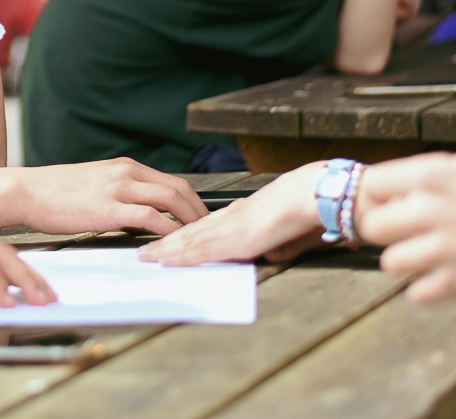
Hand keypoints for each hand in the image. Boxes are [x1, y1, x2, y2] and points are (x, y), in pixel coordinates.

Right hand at [0, 158, 208, 235]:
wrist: (26, 191)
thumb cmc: (54, 194)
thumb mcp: (94, 186)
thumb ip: (119, 197)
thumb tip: (139, 220)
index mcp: (124, 167)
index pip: (171, 182)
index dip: (192, 202)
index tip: (202, 219)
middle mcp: (126, 173)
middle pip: (178, 188)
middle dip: (200, 211)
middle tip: (211, 232)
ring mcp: (118, 188)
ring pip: (170, 200)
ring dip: (190, 221)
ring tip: (200, 240)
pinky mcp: (109, 208)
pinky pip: (150, 219)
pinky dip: (168, 231)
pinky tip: (175, 245)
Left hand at [137, 161, 326, 265]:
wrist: (312, 194)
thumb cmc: (307, 208)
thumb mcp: (292, 232)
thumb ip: (279, 245)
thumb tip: (272, 254)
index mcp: (241, 214)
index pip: (205, 225)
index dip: (183, 233)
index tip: (166, 239)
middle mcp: (230, 219)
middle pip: (189, 232)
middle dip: (165, 242)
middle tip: (144, 250)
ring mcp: (230, 229)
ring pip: (189, 240)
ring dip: (165, 250)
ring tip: (144, 257)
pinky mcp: (235, 239)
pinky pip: (202, 250)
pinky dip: (181, 256)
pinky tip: (165, 261)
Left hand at [358, 143, 455, 302]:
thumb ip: (451, 168)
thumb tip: (428, 178)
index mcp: (434, 175)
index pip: (371, 184)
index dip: (380, 196)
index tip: (392, 204)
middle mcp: (426, 210)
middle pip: (372, 226)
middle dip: (389, 231)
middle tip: (411, 235)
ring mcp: (438, 249)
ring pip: (389, 262)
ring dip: (408, 262)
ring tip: (434, 258)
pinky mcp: (455, 285)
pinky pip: (415, 293)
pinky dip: (428, 290)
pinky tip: (451, 279)